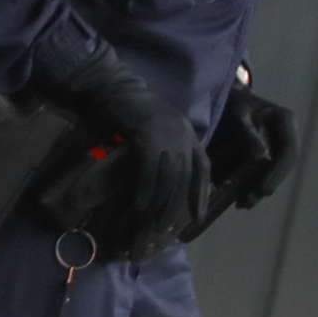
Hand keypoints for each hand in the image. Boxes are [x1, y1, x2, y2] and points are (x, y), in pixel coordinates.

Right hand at [49, 49, 211, 257]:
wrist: (115, 88)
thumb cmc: (132, 113)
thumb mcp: (157, 132)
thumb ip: (167, 152)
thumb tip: (167, 183)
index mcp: (188, 133)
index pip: (202, 168)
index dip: (201, 193)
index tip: (198, 216)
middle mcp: (183, 134)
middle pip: (185, 177)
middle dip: (177, 205)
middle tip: (165, 227)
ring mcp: (167, 134)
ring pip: (169, 176)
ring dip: (162, 203)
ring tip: (153, 224)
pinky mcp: (148, 134)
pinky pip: (150, 169)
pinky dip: (147, 189)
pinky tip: (142, 205)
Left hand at [207, 85, 300, 212]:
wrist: (222, 97)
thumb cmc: (230, 101)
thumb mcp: (237, 113)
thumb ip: (247, 134)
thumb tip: (261, 158)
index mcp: (284, 121)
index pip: (288, 152)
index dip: (277, 174)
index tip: (262, 190)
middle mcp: (285, 134)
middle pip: (281, 166)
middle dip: (265, 185)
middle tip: (247, 202)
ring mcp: (276, 144)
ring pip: (271, 172)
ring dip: (256, 189)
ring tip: (241, 204)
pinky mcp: (264, 153)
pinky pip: (261, 172)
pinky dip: (249, 184)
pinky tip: (237, 197)